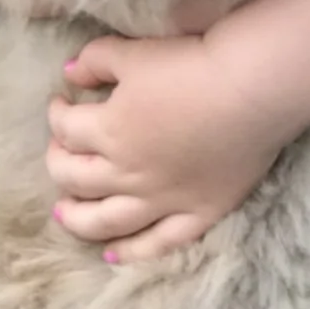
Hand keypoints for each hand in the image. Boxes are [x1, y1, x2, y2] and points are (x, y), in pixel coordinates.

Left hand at [44, 28, 305, 264]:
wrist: (251, 89)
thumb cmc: (191, 65)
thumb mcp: (134, 53)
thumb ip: (96, 61)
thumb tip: (70, 74)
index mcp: (109, 130)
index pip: (66, 129)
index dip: (58, 115)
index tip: (62, 103)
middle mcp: (127, 173)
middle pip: (75, 178)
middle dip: (59, 162)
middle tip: (61, 151)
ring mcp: (161, 200)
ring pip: (105, 221)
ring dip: (77, 218)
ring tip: (64, 213)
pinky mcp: (196, 213)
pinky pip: (158, 243)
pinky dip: (132, 252)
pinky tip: (112, 255)